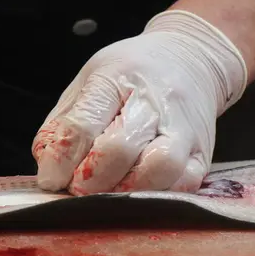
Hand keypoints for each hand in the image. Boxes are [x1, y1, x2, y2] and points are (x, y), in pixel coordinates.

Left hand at [32, 10, 247, 195]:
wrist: (189, 60)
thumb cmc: (128, 78)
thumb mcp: (87, 85)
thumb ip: (64, 127)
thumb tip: (50, 173)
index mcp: (116, 77)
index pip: (83, 123)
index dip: (61, 160)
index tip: (51, 179)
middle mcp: (154, 101)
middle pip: (120, 148)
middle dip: (91, 179)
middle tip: (79, 188)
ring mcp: (184, 128)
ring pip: (160, 169)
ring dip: (127, 190)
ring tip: (110, 191)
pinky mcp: (203, 154)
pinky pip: (184, 184)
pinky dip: (156, 195)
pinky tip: (138, 190)